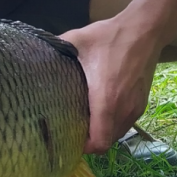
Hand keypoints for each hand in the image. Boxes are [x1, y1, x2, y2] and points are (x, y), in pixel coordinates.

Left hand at [61, 14, 162, 154]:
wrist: (146, 29)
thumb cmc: (109, 37)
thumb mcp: (76, 41)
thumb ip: (53, 51)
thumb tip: (30, 56)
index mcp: (105, 100)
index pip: (99, 142)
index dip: (83, 147)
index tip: (67, 138)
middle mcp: (123, 109)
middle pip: (106, 142)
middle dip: (89, 141)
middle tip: (71, 129)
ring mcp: (135, 107)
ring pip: (117, 134)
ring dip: (101, 132)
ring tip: (84, 121)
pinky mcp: (142, 102)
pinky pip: (125, 123)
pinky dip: (112, 124)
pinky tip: (99, 111)